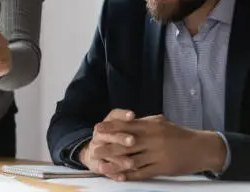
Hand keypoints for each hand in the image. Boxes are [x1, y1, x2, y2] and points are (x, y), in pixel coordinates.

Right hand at [79, 109, 136, 179]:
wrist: (95, 151)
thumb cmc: (117, 138)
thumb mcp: (126, 128)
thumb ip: (139, 124)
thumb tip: (159, 119)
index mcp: (109, 123)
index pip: (115, 116)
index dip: (123, 116)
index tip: (132, 116)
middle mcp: (100, 134)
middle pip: (110, 134)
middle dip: (121, 137)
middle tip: (132, 140)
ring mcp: (96, 148)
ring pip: (106, 152)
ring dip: (119, 158)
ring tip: (131, 163)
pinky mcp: (95, 162)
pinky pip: (103, 168)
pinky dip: (113, 173)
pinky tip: (123, 177)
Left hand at [96, 114, 226, 180]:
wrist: (202, 149)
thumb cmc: (180, 135)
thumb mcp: (162, 124)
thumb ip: (145, 123)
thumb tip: (128, 120)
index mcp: (152, 126)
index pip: (127, 126)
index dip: (110, 128)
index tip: (97, 129)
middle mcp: (153, 140)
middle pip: (126, 144)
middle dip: (108, 147)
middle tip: (94, 149)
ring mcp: (158, 155)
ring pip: (132, 160)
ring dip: (115, 164)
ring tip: (102, 165)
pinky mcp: (163, 168)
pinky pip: (143, 173)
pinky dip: (130, 175)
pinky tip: (120, 177)